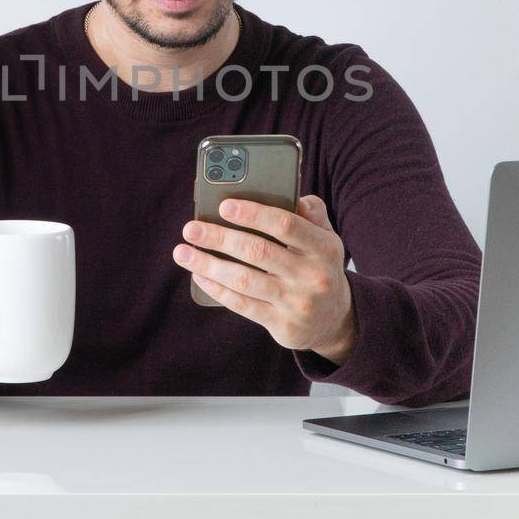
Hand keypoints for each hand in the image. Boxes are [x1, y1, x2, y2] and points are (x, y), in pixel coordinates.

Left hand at [174, 195, 357, 365]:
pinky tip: (199, 275)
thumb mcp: (327, 239)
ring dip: (208, 264)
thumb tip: (292, 193)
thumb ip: (312, 214)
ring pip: (244, 280)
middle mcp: (311, 275)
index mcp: (323, 247)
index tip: (224, 205)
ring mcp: (296, 302)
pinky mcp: (282, 325)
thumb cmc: (320, 267)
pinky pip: (242, 304)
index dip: (253, 214)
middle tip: (191, 228)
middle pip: (258, 251)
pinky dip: (217, 289)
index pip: (285, 225)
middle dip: (219, 237)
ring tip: (183, 252)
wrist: (335, 321)